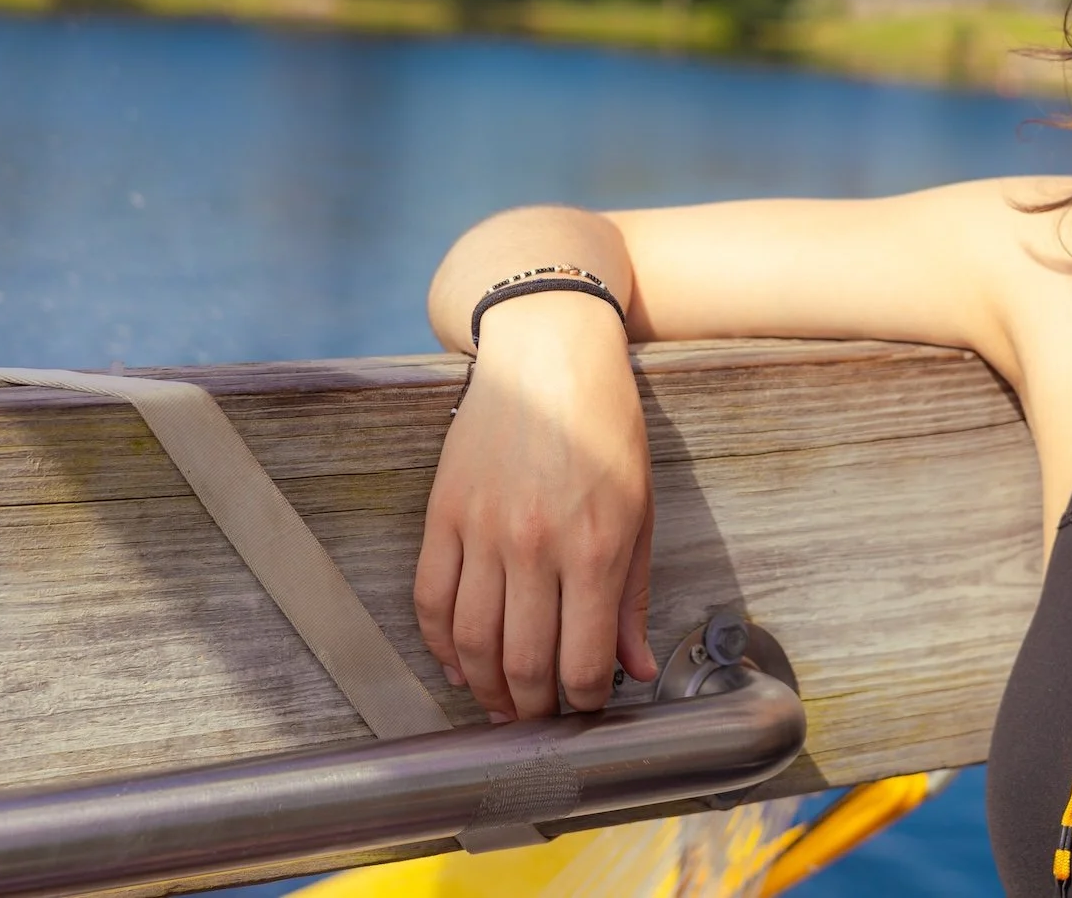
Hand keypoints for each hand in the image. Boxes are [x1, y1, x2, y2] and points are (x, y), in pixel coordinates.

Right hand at [414, 293, 657, 720]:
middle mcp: (536, 547)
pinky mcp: (442, 515)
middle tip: (542, 716)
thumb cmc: (606, 430)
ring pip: (470, 644)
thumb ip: (633, 596)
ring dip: (484, 688)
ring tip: (501, 701)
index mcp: (596, 548)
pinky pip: (430, 601)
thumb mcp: (641, 510)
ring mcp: (482, 531)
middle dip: (534, 708)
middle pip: (522, 664)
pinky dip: (440, 645)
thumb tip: (636, 669)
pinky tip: (457, 661)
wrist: (548, 355)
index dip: (585, 702)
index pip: (583, 661)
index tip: (588, 709)